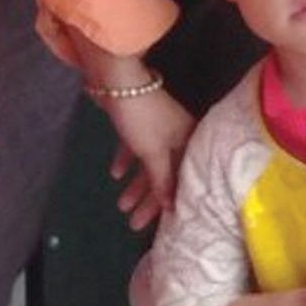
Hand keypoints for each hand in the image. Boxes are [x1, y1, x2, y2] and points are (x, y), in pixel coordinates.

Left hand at [100, 83, 192, 229]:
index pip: (184, 178)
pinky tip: (115, 174)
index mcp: (190, 141)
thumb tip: (172, 207)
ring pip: (149, 163)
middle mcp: (178, 135)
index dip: (172, 201)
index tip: (162, 225)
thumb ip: (163, 181)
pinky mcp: (139, 122)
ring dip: (135, 184)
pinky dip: (126, 160)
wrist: (119, 81)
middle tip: (133, 224)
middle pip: (165, 174)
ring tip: (121, 206)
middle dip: (148, 199)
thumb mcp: (154, 153)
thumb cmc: (144, 119)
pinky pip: (135, 148)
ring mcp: (158, 128)